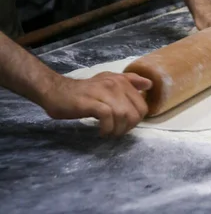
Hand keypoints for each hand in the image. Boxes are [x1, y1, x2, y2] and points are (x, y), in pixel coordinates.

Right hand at [37, 72, 151, 137]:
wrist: (57, 92)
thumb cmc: (84, 91)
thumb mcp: (108, 81)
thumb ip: (129, 82)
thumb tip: (149, 84)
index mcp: (121, 80)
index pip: (142, 105)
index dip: (136, 119)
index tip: (124, 124)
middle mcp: (114, 84)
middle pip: (135, 112)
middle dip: (128, 127)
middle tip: (116, 131)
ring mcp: (103, 92)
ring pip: (123, 114)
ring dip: (118, 130)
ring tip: (109, 133)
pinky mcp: (91, 102)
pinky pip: (108, 117)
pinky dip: (107, 128)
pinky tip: (101, 132)